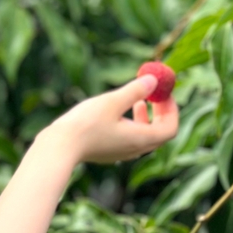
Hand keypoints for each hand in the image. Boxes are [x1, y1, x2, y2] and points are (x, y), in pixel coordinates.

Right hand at [44, 75, 178, 163]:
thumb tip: (154, 80)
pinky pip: (131, 138)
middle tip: (157, 94)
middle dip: (161, 112)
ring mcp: (121, 152)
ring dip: (147, 117)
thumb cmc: (86, 124)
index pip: (171, 127)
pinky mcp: (109, 152)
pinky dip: (133, 123)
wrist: (59, 147)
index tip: (165, 92)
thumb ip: (135, 91)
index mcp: (141, 139)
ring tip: (140, 100)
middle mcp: (135, 149)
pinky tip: (118, 111)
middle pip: (160, 132)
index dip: (172, 109)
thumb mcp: (112, 101)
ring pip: (145, 136)